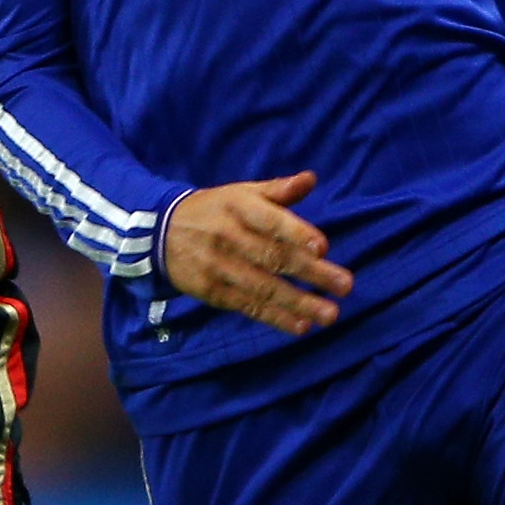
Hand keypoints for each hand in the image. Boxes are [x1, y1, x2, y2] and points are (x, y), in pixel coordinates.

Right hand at [162, 172, 354, 336]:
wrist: (159, 233)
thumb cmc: (214, 210)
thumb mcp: (241, 193)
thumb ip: (278, 190)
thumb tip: (310, 179)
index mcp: (239, 207)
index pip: (270, 221)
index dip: (296, 233)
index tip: (323, 247)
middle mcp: (228, 236)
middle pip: (273, 257)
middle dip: (311, 273)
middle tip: (345, 285)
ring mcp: (219, 266)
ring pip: (263, 286)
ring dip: (299, 302)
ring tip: (329, 314)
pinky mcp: (212, 291)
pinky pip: (247, 306)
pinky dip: (275, 317)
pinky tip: (301, 325)